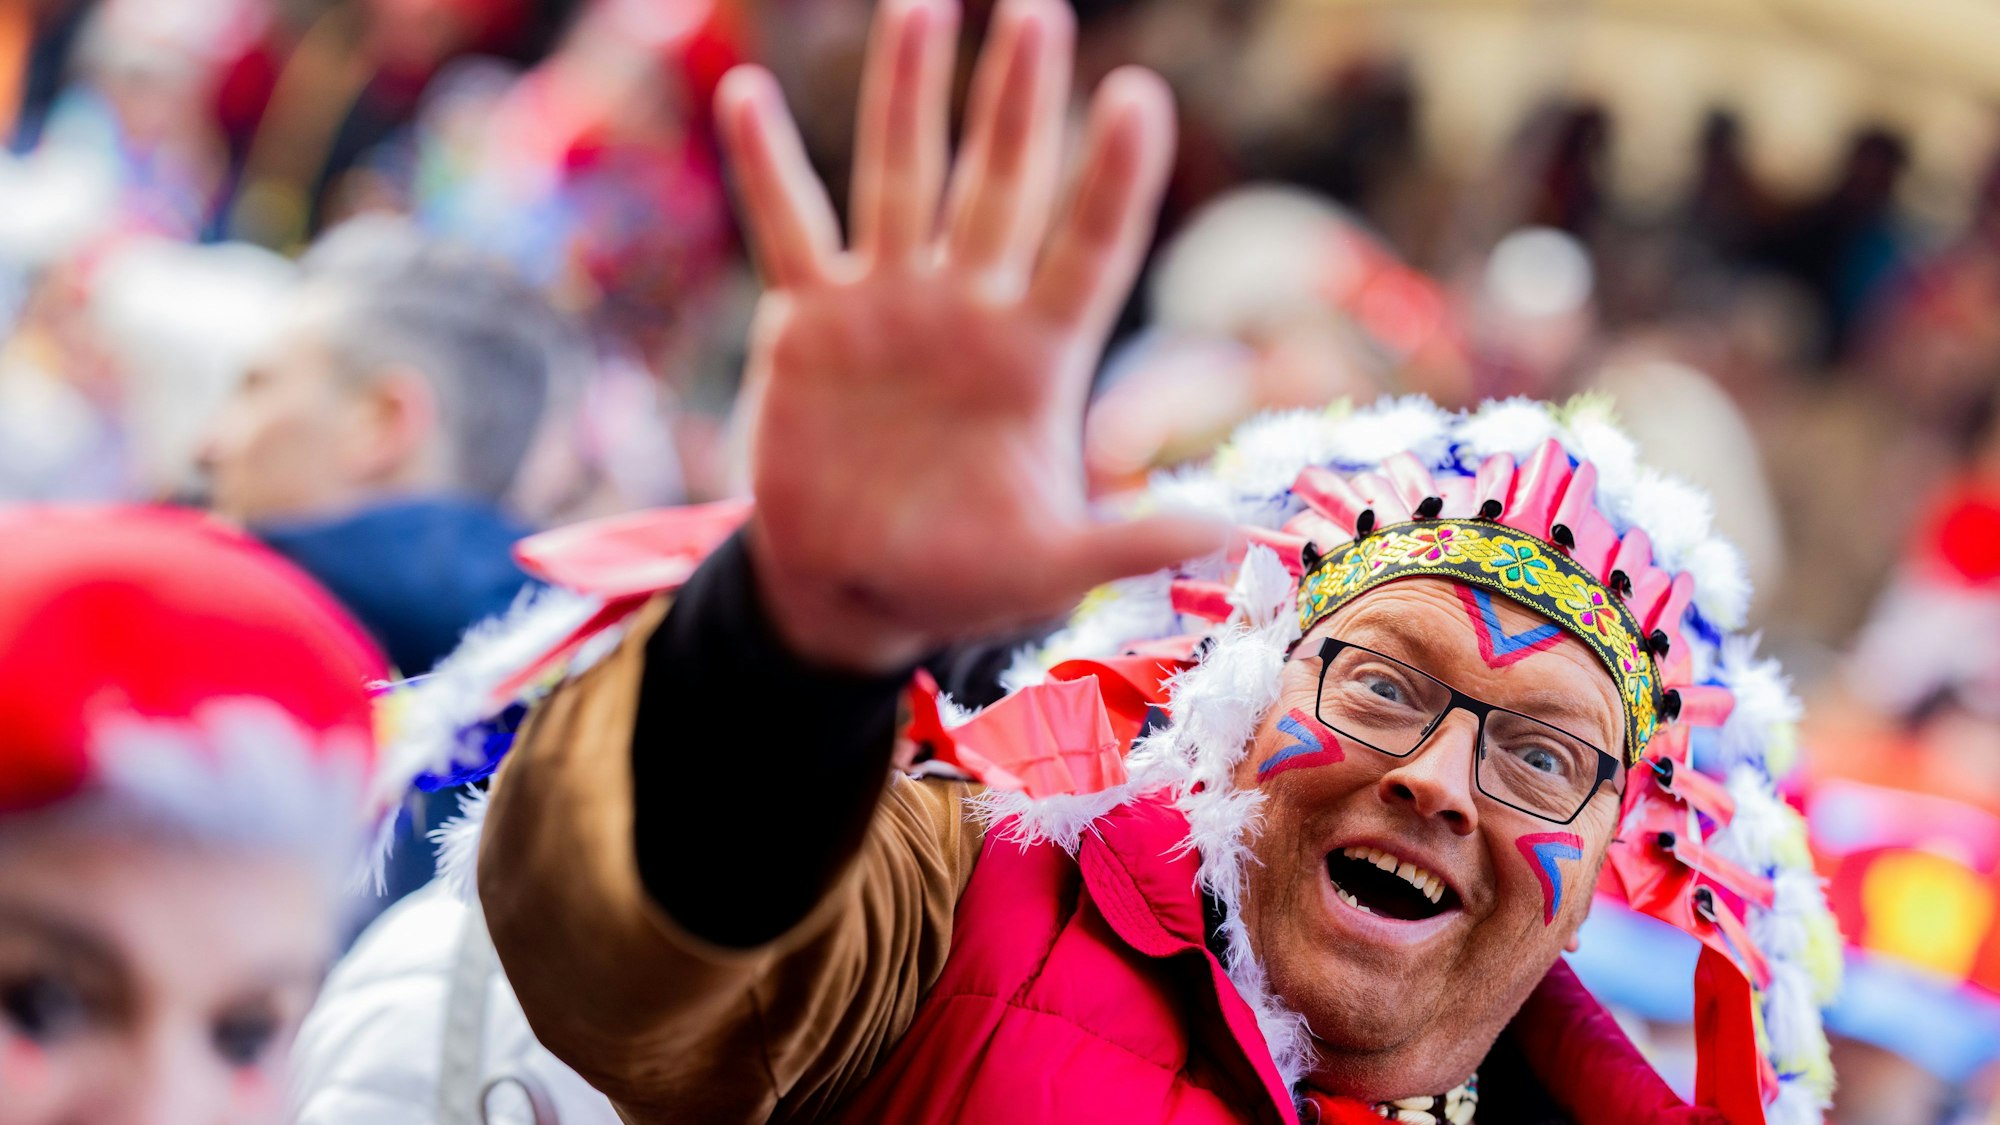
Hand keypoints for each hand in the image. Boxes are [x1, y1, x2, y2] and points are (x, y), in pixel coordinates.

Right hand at [716, 0, 1223, 672]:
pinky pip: (788, 230)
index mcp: (1038, 356)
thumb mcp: (1049, 567)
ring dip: (908, 96)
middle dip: (1018, 101)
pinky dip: (766, 169)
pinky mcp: (808, 321)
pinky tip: (744, 93)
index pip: (1088, 249)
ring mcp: (887, 304)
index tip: (1138, 96)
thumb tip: (1235, 535)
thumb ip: (1128, 540)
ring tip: (922, 7)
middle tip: (1040, 12)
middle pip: (1001, 185)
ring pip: (901, 180)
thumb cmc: (962, 578)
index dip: (1111, 179)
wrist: (852, 589)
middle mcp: (968, 308)